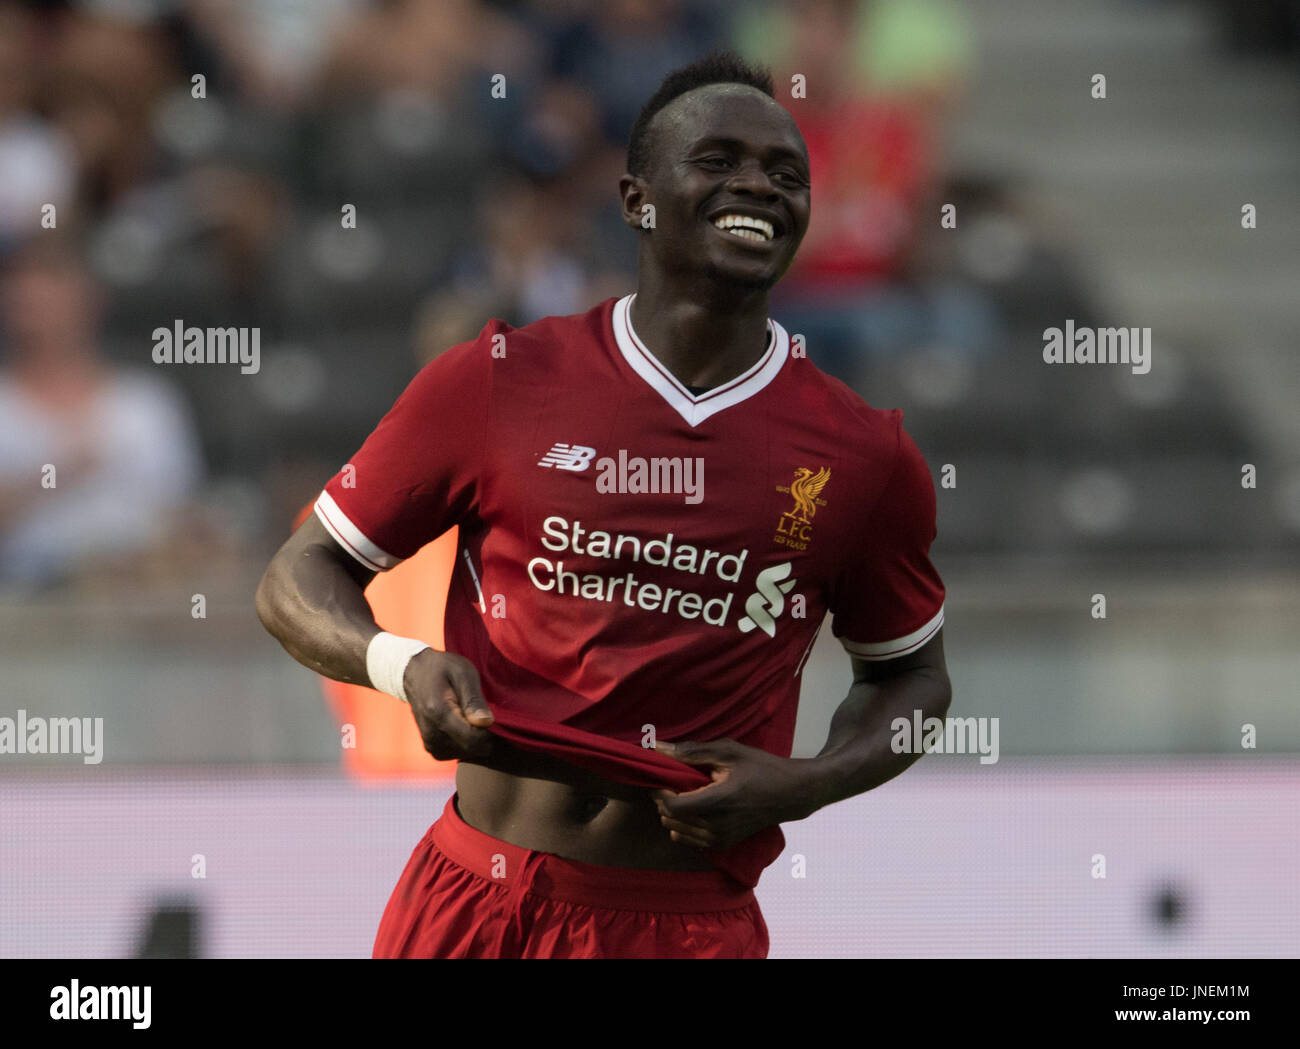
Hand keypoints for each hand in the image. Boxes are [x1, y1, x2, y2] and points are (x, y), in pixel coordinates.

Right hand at [403, 649, 495, 761]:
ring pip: (470, 753)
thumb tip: (487, 723)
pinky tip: (465, 723)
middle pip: (474, 749)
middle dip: (486, 735)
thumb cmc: (444, 669)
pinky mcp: (434, 750)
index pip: (474, 739)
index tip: (493, 714)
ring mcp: (432, 745)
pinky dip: (468, 742)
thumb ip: (474, 700)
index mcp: (439, 713)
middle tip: (482, 711)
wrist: (415, 673)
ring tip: (471, 715)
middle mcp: (432, 735)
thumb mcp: (463, 673)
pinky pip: (461, 753)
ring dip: (477, 738)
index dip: (492, 731)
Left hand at [651, 739, 820, 850]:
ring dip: (672, 813)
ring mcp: (720, 839)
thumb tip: (657, 748)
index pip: (672, 807)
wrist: (791, 794)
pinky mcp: (723, 844)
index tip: (662, 777)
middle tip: (670, 782)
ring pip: (676, 832)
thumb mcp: (728, 751)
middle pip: (670, 820)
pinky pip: (689, 839)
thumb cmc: (761, 768)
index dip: (660, 792)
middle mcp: (717, 826)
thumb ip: (691, 752)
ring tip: (682, 794)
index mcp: (718, 802)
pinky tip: (693, 808)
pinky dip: (683, 825)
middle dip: (664, 800)